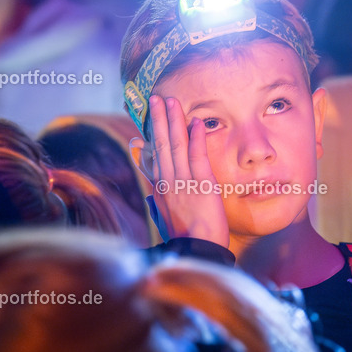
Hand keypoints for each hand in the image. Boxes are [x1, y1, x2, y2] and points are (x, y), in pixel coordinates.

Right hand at [148, 95, 229, 247]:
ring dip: (174, 121)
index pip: (155, 155)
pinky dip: (196, 138)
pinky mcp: (203, 186)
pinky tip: (195, 122)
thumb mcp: (167, 218)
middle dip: (158, 119)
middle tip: (156, 98)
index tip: (149, 116)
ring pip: (176, 146)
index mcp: (161, 189)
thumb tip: (154, 190)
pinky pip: (198, 157)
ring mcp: (184, 183)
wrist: (196, 253)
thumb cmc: (187, 238)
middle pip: (161, 144)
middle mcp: (168, 182)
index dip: (152, 133)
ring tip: (172, 101)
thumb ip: (161, 200)